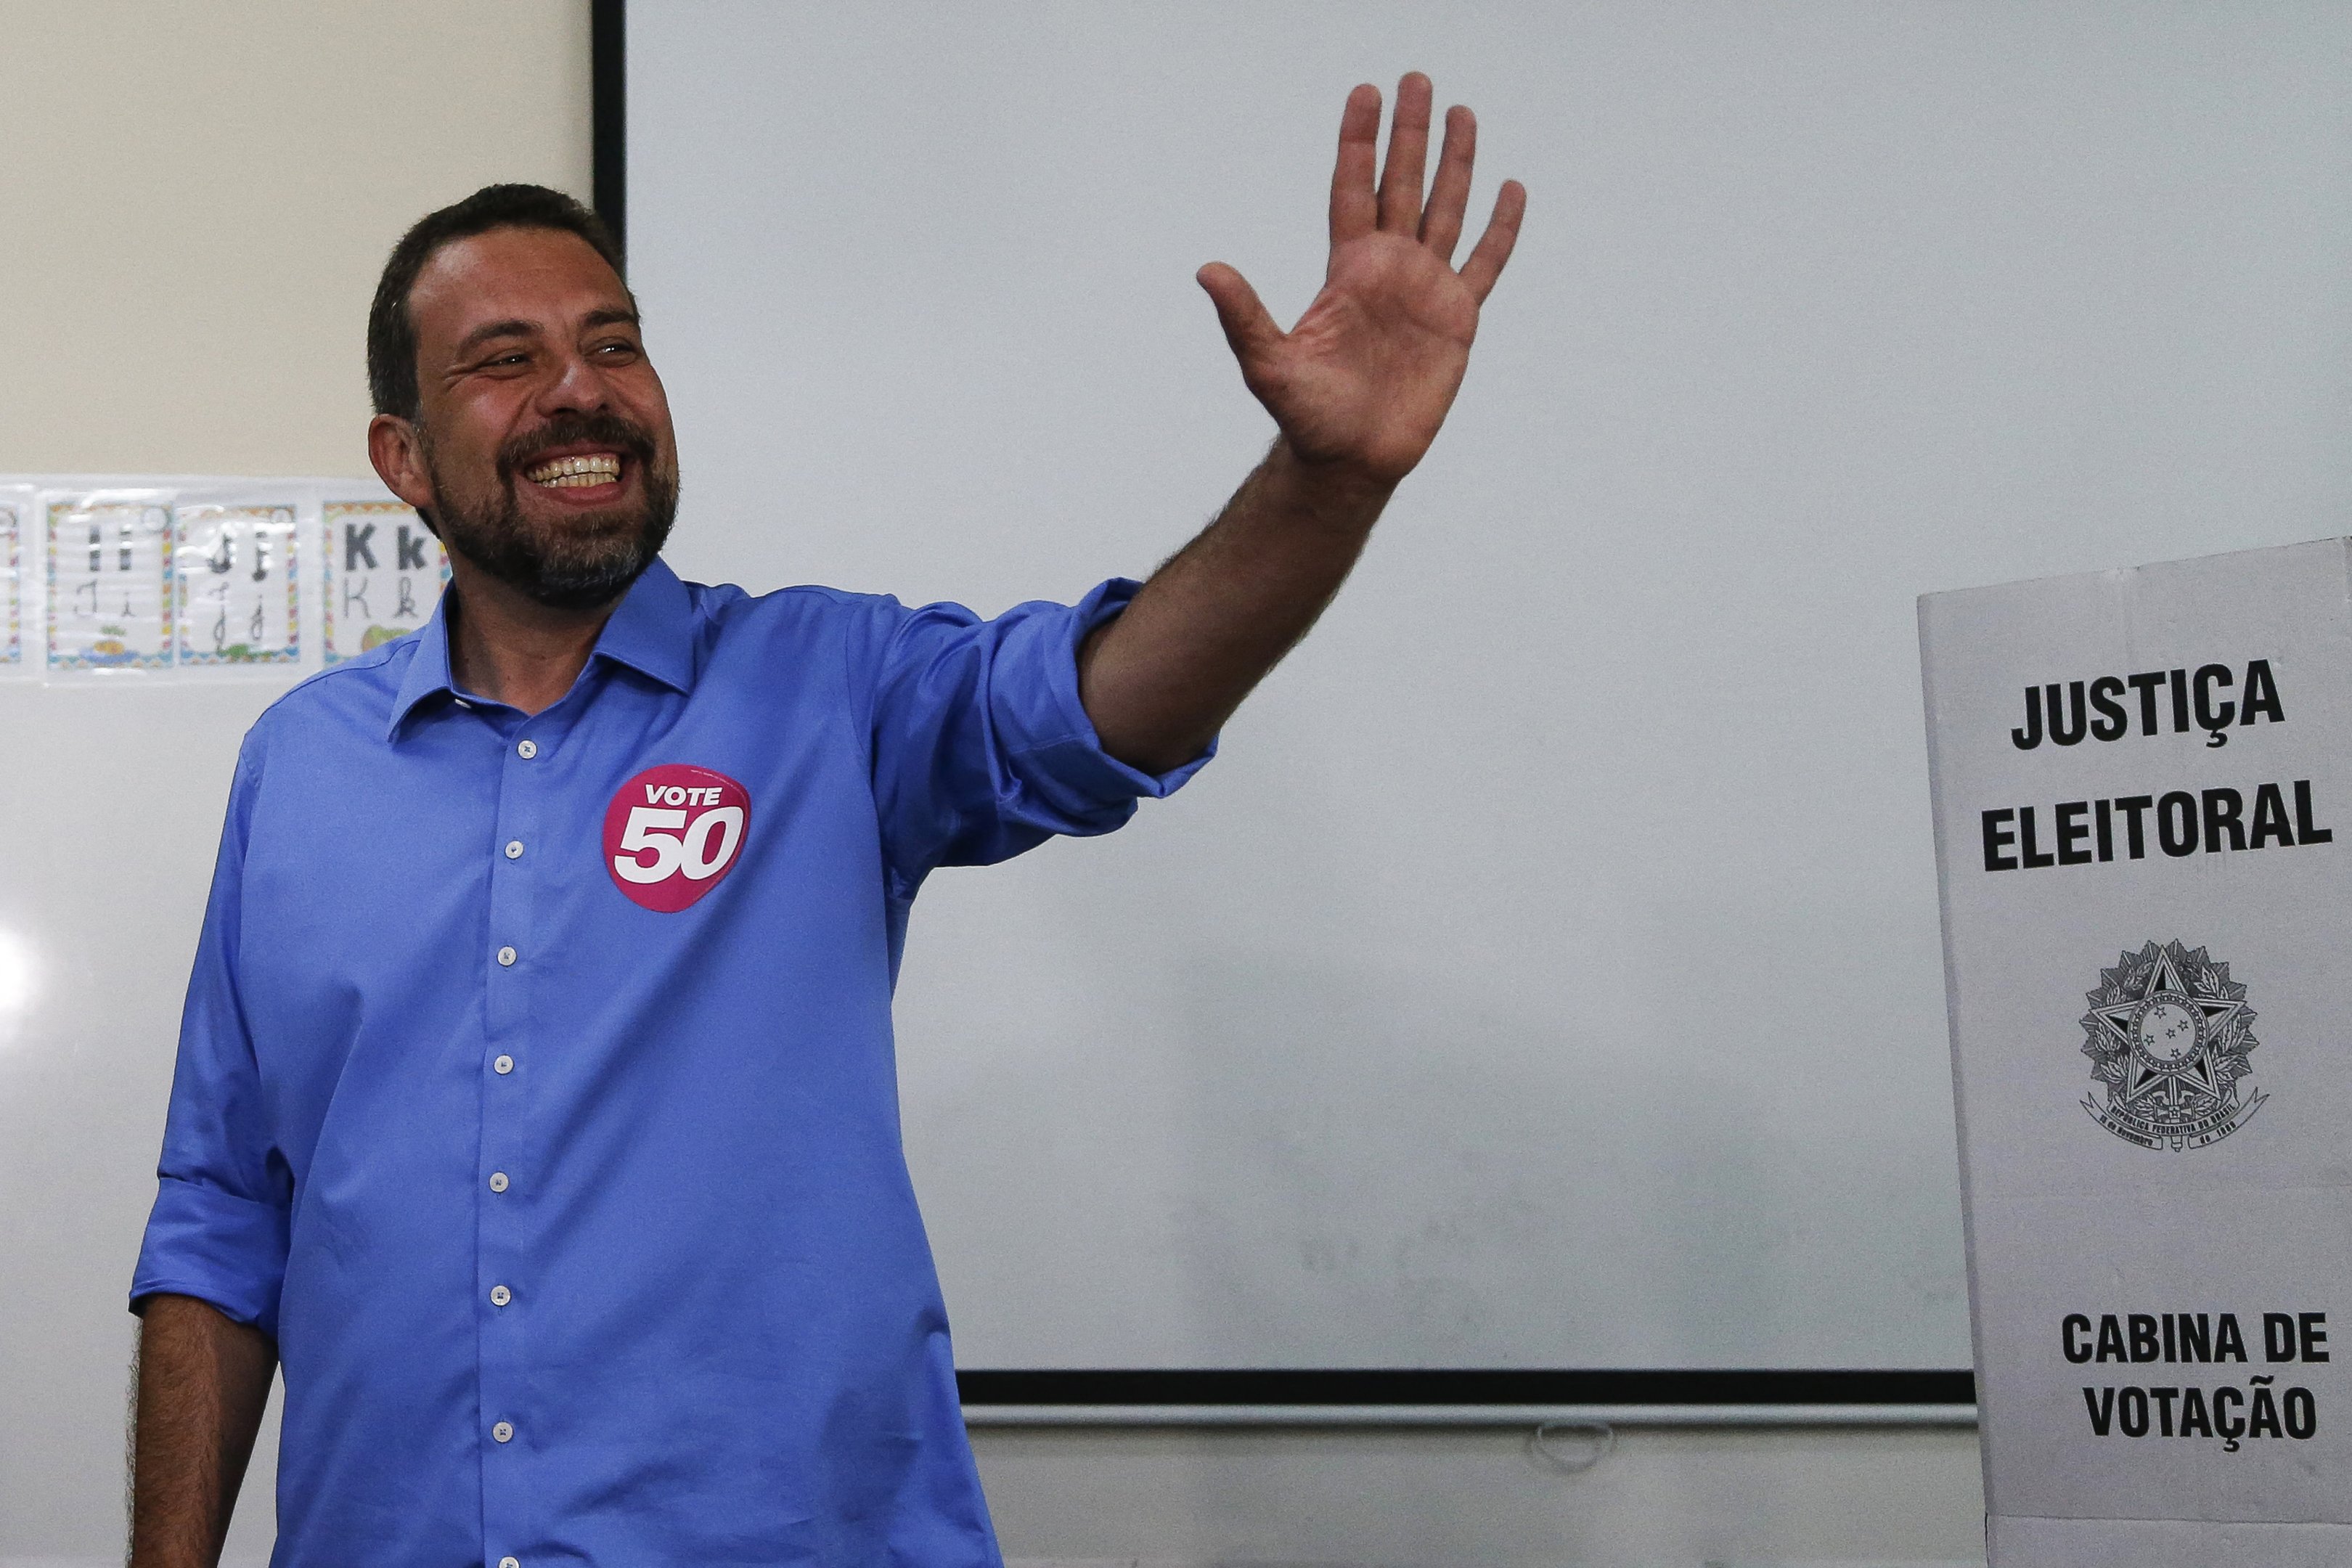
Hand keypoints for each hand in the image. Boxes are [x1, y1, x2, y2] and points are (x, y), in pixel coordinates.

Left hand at [1198, 73, 1524, 486]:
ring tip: (1462, 113)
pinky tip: (1510, 189)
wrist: (1353, 459)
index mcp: (1347, 270)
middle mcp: (1387, 269)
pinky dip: (1500, 228)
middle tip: (1416, 80)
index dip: (1359, 141)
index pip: (1353, 188)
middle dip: (1409, 133)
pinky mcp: (1457, 320)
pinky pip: (1485, 264)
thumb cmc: (1307, 416)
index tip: (1366, 92)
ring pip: (1445, 210)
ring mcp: (1425, 290)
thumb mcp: (1267, 364)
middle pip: (1402, 184)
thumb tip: (1207, 270)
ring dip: (1455, 163)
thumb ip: (1243, 316)